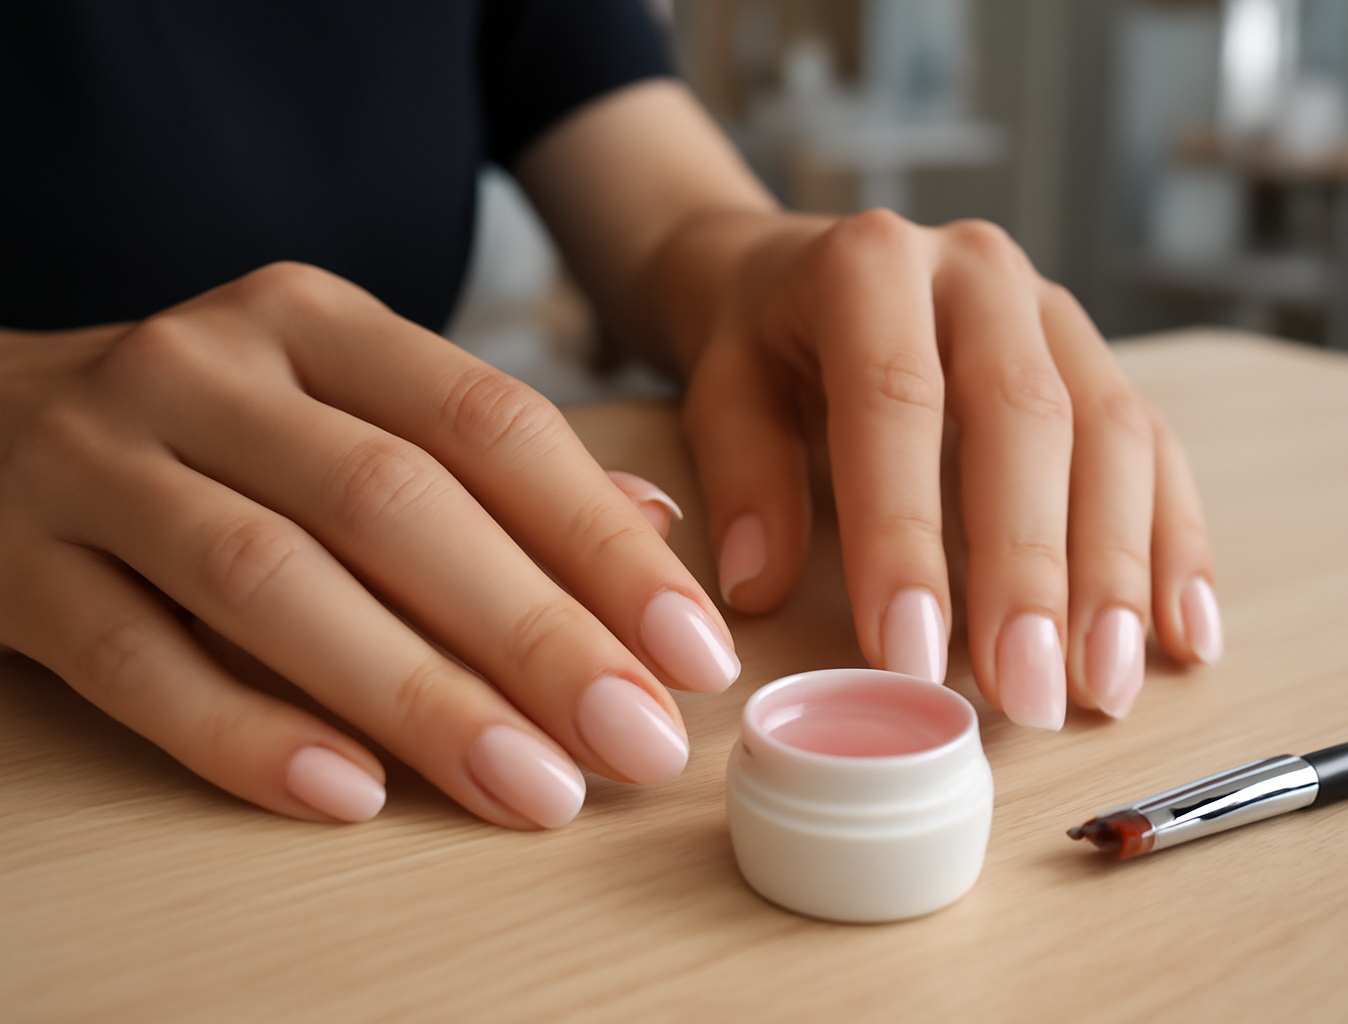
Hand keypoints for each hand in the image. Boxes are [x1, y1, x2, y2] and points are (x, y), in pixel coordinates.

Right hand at [0, 262, 738, 826]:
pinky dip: (245, 734)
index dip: (599, 541)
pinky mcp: (16, 565)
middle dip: (536, 635)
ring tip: (534, 791)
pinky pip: (137, 660)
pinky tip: (352, 797)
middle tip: (639, 743)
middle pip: (397, 506)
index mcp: (317, 320)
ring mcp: (98, 461)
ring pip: (273, 583)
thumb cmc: (225, 429)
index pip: (489, 423)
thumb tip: (655, 527)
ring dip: (417, 697)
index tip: (692, 651)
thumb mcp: (353, 404)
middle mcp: (209, 370)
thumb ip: (491, 463)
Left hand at [675, 210, 1220, 727]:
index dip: (905, 536)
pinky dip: (1175, 546)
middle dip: (1031, 572)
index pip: (897, 403)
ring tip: (1102, 687)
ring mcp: (1053, 312)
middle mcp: (979, 272)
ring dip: (1117, 573)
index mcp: (872, 265)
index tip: (911, 656)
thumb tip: (760, 586)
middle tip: (1027, 695)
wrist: (804, 267)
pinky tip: (1182, 636)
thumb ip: (744, 477)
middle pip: (1028, 421)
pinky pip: (1158, 448)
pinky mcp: (1098, 359)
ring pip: (1112, 437)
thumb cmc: (763, 341)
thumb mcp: (721, 389)